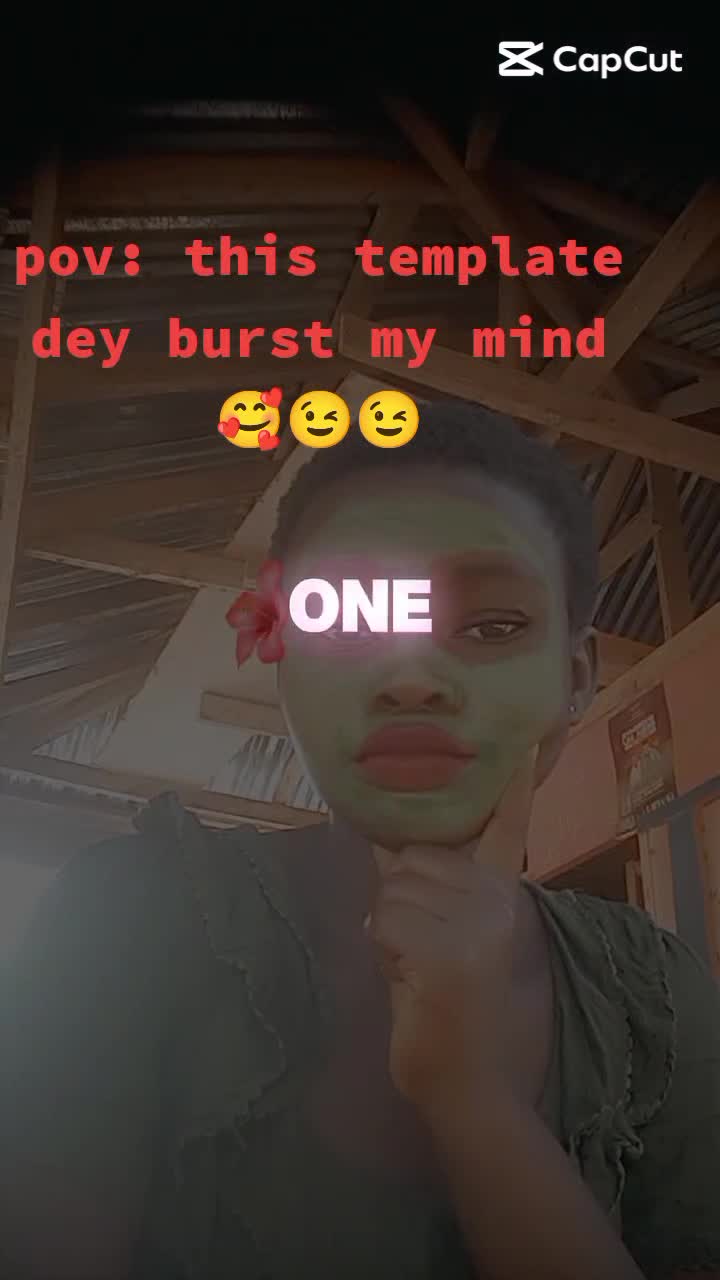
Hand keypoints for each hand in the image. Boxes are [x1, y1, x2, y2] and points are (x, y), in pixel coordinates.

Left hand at [368, 747, 537, 1111]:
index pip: (506, 830)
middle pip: (412, 860)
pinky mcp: (447, 955)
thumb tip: (386, 847)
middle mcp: (499, 903)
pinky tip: (409, 982)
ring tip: (415, 972)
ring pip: (391, 893)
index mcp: (508, 898)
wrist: (480, 1097)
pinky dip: (381, 953)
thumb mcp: (464, 946)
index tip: (532, 742)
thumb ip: (436, 895)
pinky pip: (383, 925)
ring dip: (386, 932)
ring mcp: (475, 927)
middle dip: (397, 901)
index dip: (512, 790)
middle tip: (417, 951)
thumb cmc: (466, 1023)